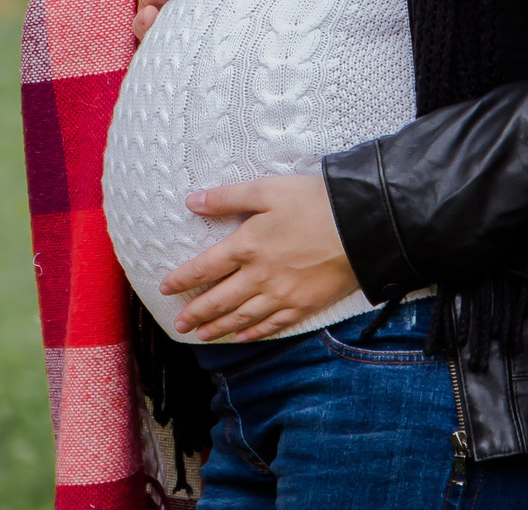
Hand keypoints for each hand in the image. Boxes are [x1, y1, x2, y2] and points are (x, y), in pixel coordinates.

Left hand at [160, 174, 359, 341]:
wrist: (361, 227)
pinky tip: (244, 337)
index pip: (204, 268)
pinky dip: (254, 333)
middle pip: (219, 299)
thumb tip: (192, 201)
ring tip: (202, 336)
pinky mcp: (303, 305)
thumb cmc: (313, 203)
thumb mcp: (267, 189)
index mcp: (247, 246)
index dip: (182, 280)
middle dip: (196, 313)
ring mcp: (281, 295)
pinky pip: (273, 325)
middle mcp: (259, 276)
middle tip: (179, 324)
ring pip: (242, 317)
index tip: (166, 289)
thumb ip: (227, 198)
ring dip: (219, 327)